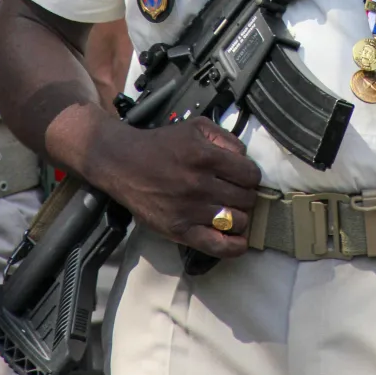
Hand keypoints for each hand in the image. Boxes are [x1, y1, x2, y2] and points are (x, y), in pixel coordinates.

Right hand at [97, 115, 261, 259]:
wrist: (124, 163)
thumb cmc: (162, 144)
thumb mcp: (196, 127)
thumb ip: (226, 137)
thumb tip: (246, 157)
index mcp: (206, 157)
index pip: (250, 175)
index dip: (251, 176)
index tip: (244, 177)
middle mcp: (200, 185)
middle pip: (246, 199)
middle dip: (246, 195)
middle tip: (236, 192)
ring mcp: (190, 210)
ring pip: (237, 221)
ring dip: (240, 217)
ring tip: (231, 210)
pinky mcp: (179, 230)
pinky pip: (217, 246)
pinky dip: (234, 247)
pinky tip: (240, 241)